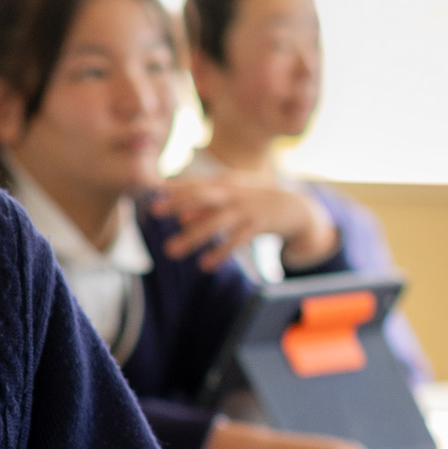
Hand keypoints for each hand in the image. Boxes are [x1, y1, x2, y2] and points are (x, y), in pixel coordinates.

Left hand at [148, 179, 337, 271]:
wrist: (296, 207)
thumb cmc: (255, 202)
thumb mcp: (233, 198)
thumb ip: (207, 207)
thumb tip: (181, 218)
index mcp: (226, 183)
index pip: (196, 183)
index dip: (174, 187)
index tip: (152, 192)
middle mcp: (234, 193)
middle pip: (203, 196)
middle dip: (179, 202)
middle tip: (156, 213)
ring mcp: (247, 208)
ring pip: (216, 222)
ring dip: (193, 236)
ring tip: (171, 251)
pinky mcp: (259, 225)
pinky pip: (237, 239)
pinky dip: (221, 252)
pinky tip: (206, 265)